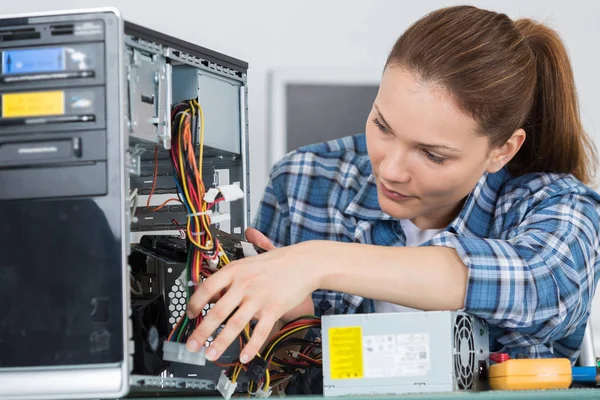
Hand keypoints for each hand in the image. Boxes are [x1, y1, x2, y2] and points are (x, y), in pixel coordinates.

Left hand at [185, 229, 321, 362]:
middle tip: (192, 345)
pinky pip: (260, 332)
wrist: (303, 263)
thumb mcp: (248, 262)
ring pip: (235, 324)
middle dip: (201, 331)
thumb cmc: (276, 262)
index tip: (190, 315)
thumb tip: (211, 292)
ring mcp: (259, 297)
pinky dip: (251, 347)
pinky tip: (244, 357)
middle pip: (218, 311)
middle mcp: (244, 284)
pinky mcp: (273, 309)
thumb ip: (230, 276)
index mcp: (235, 270)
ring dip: (221, 342)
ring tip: (210, 354)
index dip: (195, 303)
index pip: (207, 288)